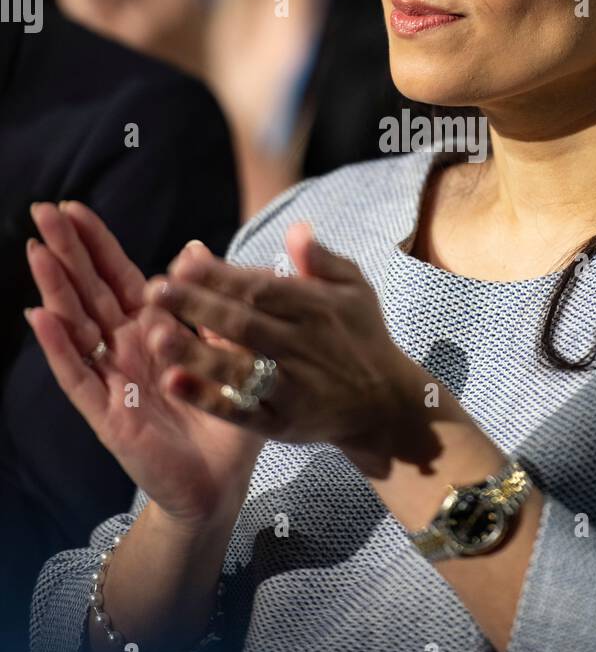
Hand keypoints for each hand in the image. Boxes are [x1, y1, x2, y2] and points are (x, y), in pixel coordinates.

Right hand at [26, 202, 262, 527]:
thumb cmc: (223, 416)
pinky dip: (59, 345)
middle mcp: (124, 350)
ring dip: (56, 288)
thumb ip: (208, 304)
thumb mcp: (225, 352)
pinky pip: (78, 375)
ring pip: (76, 325)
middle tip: (43, 210)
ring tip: (37, 250)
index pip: (117, 277)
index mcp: (151, 331)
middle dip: (67, 252)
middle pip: (89, 292)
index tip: (74, 207)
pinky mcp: (105, 414)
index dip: (96, 244)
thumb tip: (195, 248)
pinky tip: (39, 316)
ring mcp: (109, 380)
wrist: (220, 482)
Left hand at [142, 224, 445, 470]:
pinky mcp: (282, 424)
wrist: (385, 404)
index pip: (261, 288)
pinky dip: (208, 399)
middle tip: (154, 291)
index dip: (221, 276)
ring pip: (238, 369)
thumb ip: (322, 260)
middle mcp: (303, 346)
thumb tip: (296, 228)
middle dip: (196, 306)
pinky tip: (173, 383)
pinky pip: (242, 412)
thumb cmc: (362, 335)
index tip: (182, 262)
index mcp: (316, 308)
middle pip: (242, 324)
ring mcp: (292, 388)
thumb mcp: (355, 289)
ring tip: (155, 335)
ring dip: (195, 353)